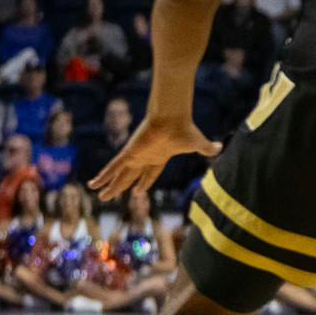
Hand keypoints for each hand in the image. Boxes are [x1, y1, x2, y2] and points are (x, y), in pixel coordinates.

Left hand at [90, 114, 221, 199]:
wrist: (173, 118)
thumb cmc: (185, 129)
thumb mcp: (198, 144)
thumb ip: (207, 148)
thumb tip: (222, 147)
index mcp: (159, 157)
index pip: (150, 174)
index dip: (144, 183)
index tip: (138, 192)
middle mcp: (145, 158)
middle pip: (131, 177)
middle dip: (122, 187)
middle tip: (111, 197)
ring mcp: (135, 156)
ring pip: (120, 175)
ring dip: (110, 186)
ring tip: (100, 196)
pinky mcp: (129, 153)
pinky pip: (113, 167)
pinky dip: (103, 176)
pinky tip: (93, 184)